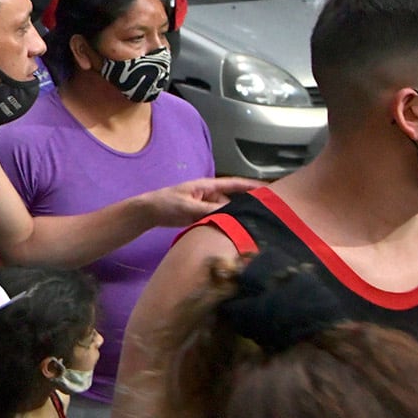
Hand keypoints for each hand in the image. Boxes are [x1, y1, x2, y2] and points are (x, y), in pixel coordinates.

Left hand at [141, 176, 262, 226]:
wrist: (149, 212)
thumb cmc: (166, 203)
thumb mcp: (189, 206)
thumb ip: (209, 210)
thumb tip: (231, 214)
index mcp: (208, 186)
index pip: (234, 184)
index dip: (251, 185)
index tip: (268, 188)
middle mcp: (210, 195)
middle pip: (233, 200)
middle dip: (246, 206)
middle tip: (263, 215)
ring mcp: (206, 206)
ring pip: (226, 212)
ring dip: (234, 219)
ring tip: (249, 227)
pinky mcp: (201, 216)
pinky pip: (217, 220)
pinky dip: (223, 225)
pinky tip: (232, 233)